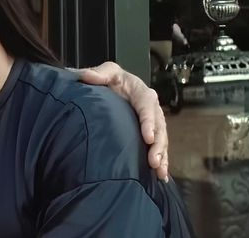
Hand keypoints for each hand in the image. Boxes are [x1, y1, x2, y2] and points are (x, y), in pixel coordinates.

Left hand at [76, 61, 169, 181]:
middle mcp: (152, 108)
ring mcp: (153, 123)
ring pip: (161, 139)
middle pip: (159, 127)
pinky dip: (162, 161)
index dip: (149, 122)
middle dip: (158, 145)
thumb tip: (86, 76)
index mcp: (142, 93)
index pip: (147, 107)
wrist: (117, 87)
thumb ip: (98, 74)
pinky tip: (161, 176)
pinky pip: (159, 147)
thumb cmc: (113, 80)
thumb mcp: (107, 72)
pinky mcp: (151, 134)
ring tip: (159, 172)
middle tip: (154, 161)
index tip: (147, 137)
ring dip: (162, 156)